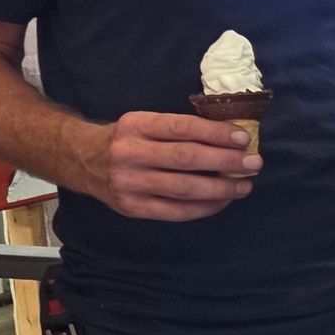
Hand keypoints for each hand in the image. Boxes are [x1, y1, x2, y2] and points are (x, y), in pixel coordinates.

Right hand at [74, 111, 258, 222]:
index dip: (216, 133)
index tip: (243, 138)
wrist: (81, 160)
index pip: (183, 128)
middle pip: (186, 159)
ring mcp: (129, 183)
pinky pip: (175, 211)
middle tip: (253, 163)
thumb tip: (227, 137)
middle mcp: (130, 153)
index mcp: (136, 125)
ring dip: (220, 189)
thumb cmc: (125, 139)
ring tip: (244, 186)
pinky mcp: (132, 207)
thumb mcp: (143, 122)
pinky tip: (221, 202)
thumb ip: (177, 128)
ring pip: (183, 188)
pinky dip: (203, 208)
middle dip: (225, 162)